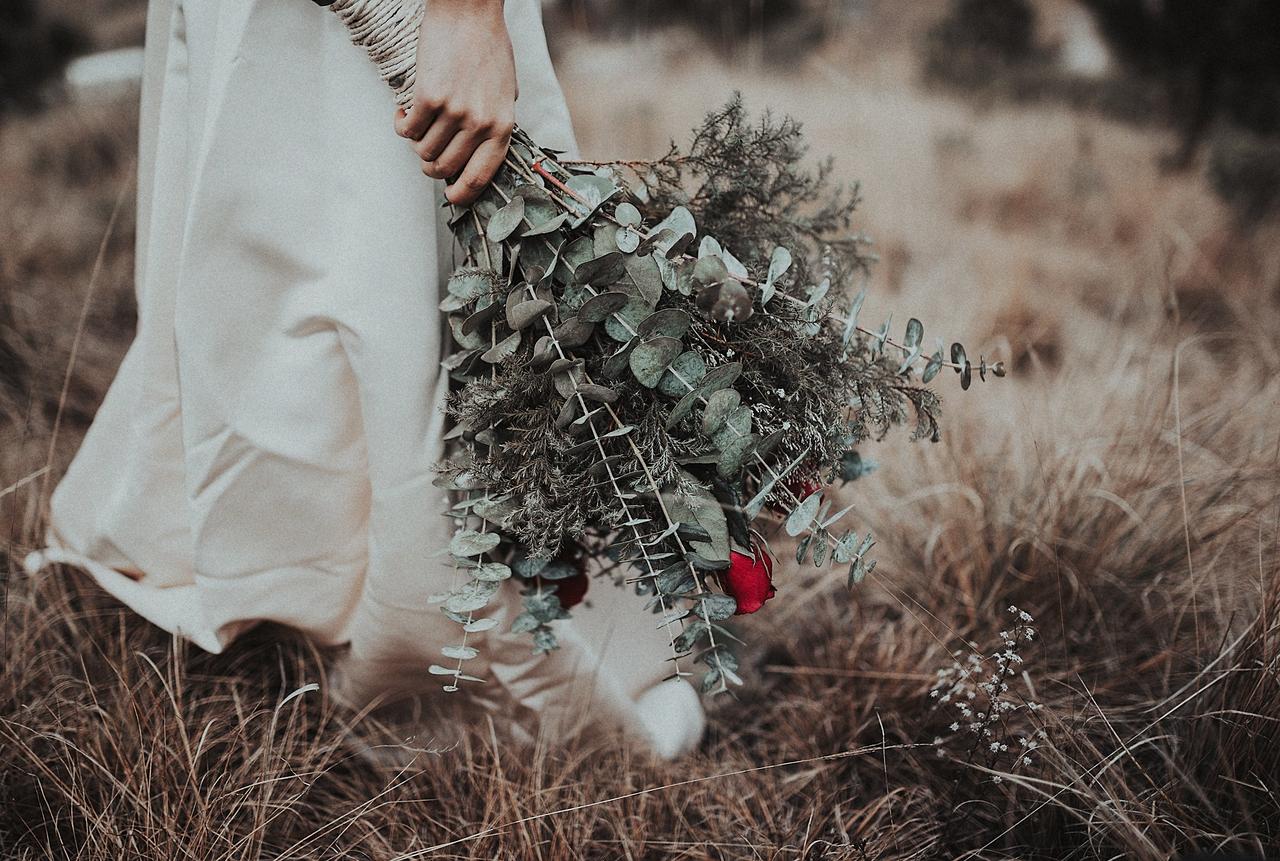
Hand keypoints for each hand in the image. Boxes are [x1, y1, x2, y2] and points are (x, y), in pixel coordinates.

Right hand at [395, 0, 516, 204]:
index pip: (482, 175)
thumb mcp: (506, 91)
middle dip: (431, 167)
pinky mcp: (428, 98)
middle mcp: (479, 124)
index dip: (464, 193)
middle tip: (425, 154)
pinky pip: (407, 130)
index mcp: (502, 126)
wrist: (469, 14)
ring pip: (423, 151)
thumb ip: (495, 122)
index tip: (452, 198)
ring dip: (416, 144)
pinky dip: (401, 125)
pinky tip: (403, 113)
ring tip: (417, 126)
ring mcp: (454, 112)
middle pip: (445, 167)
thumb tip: (478, 152)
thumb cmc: (488, 48)